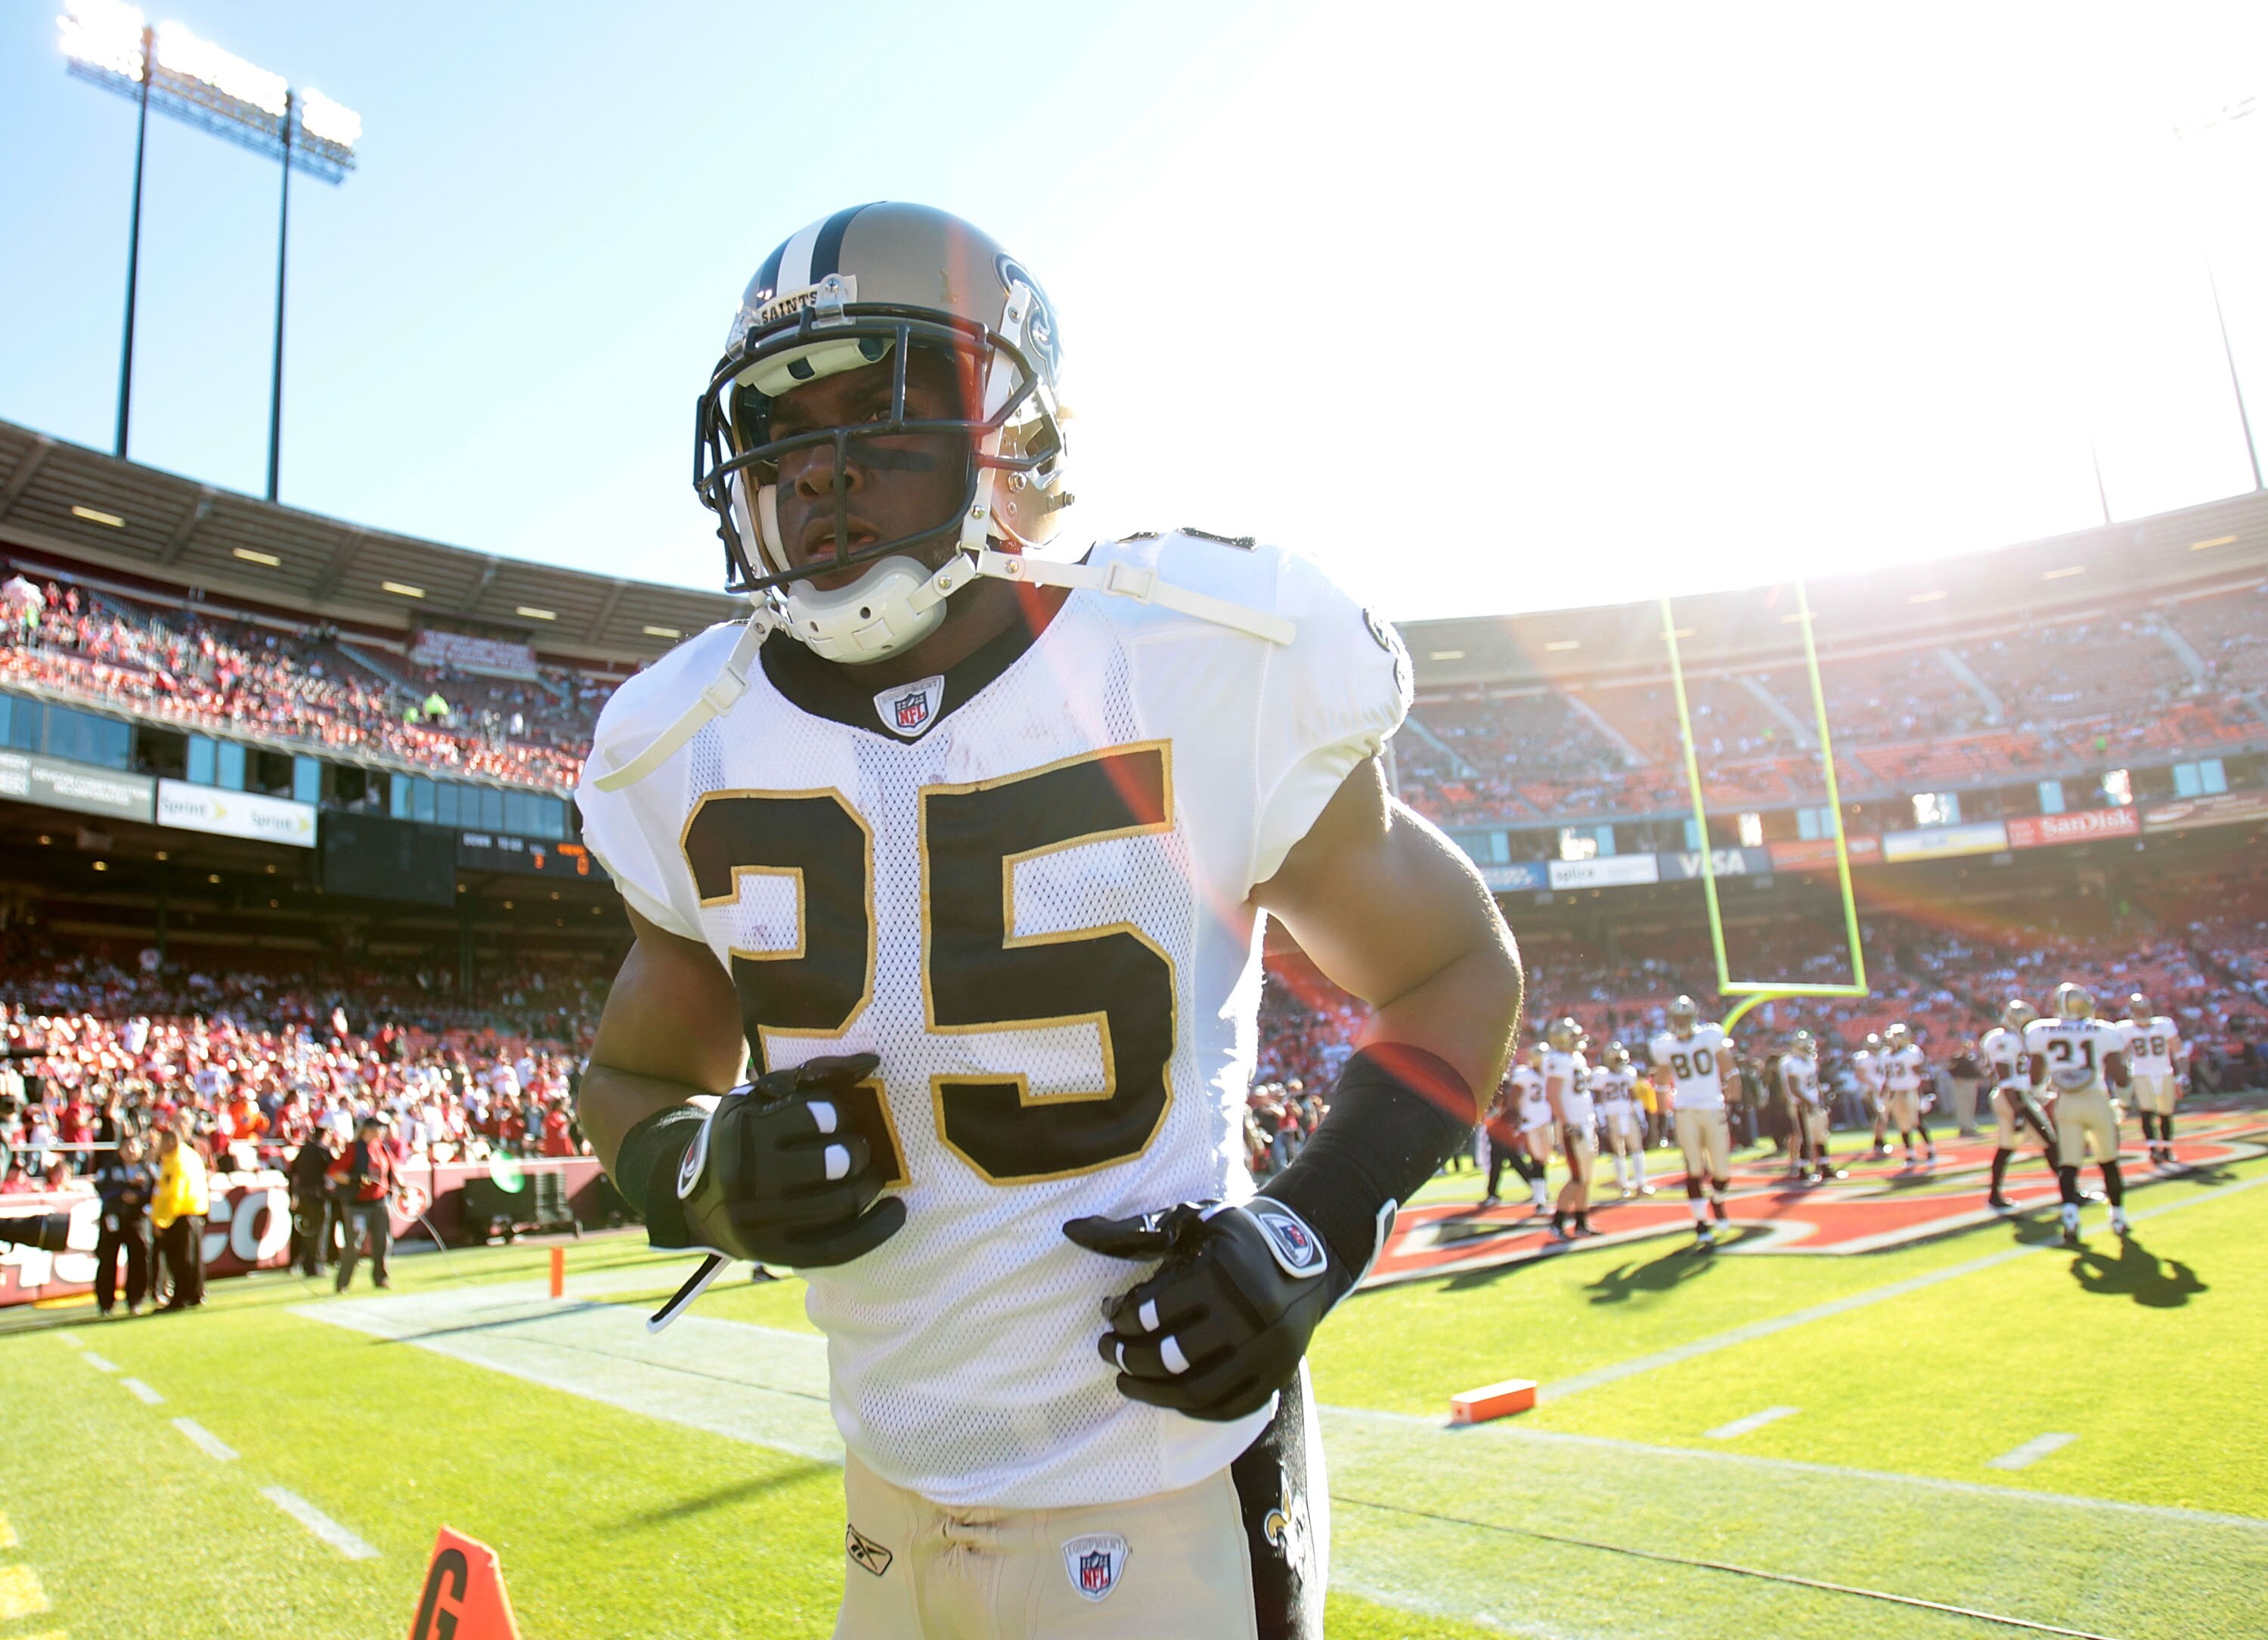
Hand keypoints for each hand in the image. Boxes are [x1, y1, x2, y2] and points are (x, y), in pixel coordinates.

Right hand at [670, 1053, 902, 1268]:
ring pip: (841, 1204)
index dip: (838, 1114)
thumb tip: (871, 1063)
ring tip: (870, 1176)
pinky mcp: (776, 1254)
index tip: (837, 1120)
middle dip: (857, 1151)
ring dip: (869, 1185)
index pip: (818, 1116)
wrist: (695, 1201)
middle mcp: (750, 1178)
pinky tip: (896, 1210)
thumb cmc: (742, 1138)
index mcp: (745, 1131)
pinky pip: (838, 1247)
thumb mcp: (759, 1098)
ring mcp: (762, 1222)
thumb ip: (811, 1074)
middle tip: (857, 1150)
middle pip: (836, 1162)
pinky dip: (876, 1229)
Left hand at [1064, 1197, 1346, 1422]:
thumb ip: (1134, 1231)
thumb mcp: (1191, 1221)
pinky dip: (1192, 1409)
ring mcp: (1267, 1353)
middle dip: (1128, 1357)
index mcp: (1224, 1275)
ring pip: (1197, 1392)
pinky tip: (1167, 1397)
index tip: (1110, 1315)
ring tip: (1125, 1381)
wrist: (1310, 1251)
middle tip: (1107, 1350)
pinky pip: (1229, 1409)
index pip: (1157, 1312)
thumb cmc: (1237, 1236)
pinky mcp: (1277, 1376)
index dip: (1123, 1318)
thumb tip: (1072, 1229)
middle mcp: (1249, 1317)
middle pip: (1172, 1358)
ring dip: (1151, 1392)